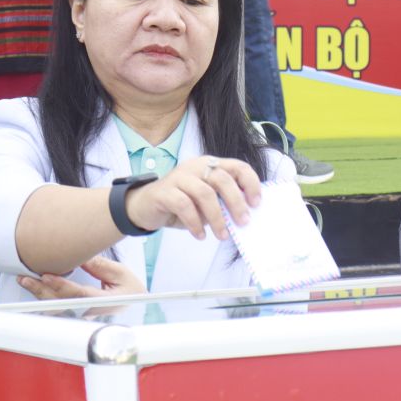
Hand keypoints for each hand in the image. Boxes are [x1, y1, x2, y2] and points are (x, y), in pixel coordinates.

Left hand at [17, 254, 144, 299]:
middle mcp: (90, 310)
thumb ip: (99, 266)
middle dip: (42, 290)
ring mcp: (82, 312)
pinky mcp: (77, 310)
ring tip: (25, 280)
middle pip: (62, 302)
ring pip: (57, 305)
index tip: (47, 276)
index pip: (78, 294)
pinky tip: (34, 287)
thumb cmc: (129, 287)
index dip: (61, 286)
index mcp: (103, 301)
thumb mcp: (120, 272)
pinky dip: (44, 296)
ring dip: (39, 293)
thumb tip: (80, 256)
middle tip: (26, 278)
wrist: (133, 300)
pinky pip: (57, 305)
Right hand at [125, 155, 262, 240]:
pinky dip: (195, 223)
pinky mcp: (164, 191)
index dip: (251, 183)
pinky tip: (200, 235)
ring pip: (204, 193)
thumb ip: (222, 203)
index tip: (256, 204)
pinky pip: (184, 206)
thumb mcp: (206, 203)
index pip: (237, 166)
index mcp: (211, 165)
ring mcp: (179, 177)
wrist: (144, 206)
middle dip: (236, 202)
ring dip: (217, 217)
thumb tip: (244, 217)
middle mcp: (196, 166)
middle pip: (222, 178)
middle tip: (243, 222)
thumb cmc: (181, 204)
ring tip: (222, 235)